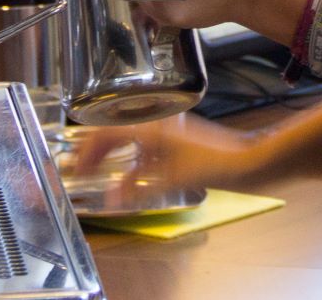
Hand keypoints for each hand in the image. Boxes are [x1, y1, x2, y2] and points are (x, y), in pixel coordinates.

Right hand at [64, 112, 266, 199]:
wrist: (246, 160)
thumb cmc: (214, 163)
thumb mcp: (171, 179)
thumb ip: (138, 189)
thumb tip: (111, 198)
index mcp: (150, 128)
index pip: (107, 133)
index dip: (87, 151)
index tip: (75, 167)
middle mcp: (156, 124)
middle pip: (114, 132)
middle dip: (94, 149)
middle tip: (79, 166)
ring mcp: (167, 131)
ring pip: (128, 137)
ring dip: (110, 151)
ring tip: (97, 167)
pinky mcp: (176, 140)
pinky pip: (142, 144)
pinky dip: (129, 157)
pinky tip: (130, 173)